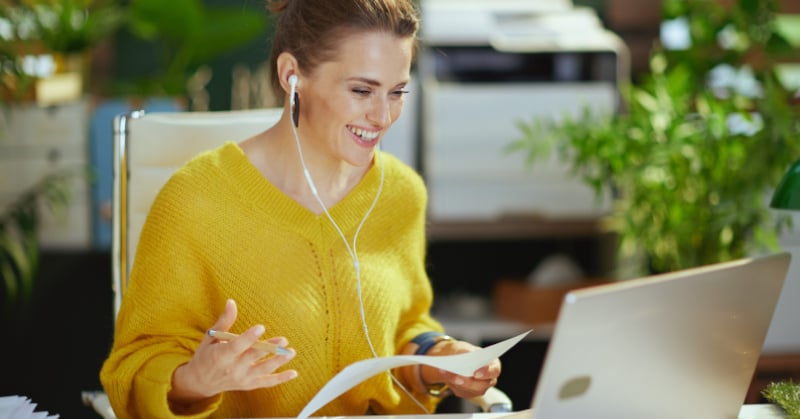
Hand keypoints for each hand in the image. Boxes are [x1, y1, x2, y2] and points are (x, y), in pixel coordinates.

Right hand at [168, 299, 297, 404]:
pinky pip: (267, 383)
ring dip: (277, 362)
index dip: (249, 337)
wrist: (201, 381)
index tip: (261, 327)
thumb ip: (224, 321)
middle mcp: (232, 368)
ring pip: (262, 370)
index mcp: (221, 355)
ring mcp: (242, 379)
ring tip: (290, 352)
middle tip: (283, 340)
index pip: (237, 346)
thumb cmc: (206, 355)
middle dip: (268, 349)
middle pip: (253, 358)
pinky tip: (293, 372)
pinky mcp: (249, 385)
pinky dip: (280, 379)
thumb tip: (231, 302)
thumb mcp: (211, 337)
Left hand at [422, 339, 500, 398]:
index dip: (486, 373)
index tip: (475, 373)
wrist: (457, 359)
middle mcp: (489, 379)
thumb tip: (463, 356)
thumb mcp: (465, 347)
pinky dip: (452, 383)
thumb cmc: (465, 352)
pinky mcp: (469, 393)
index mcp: (493, 365)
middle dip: (468, 381)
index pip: (494, 371)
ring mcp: (480, 388)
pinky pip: (461, 392)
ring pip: (470, 390)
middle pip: (481, 385)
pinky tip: (444, 374)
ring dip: (456, 382)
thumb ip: (466, 351)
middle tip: (457, 377)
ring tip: (445, 372)